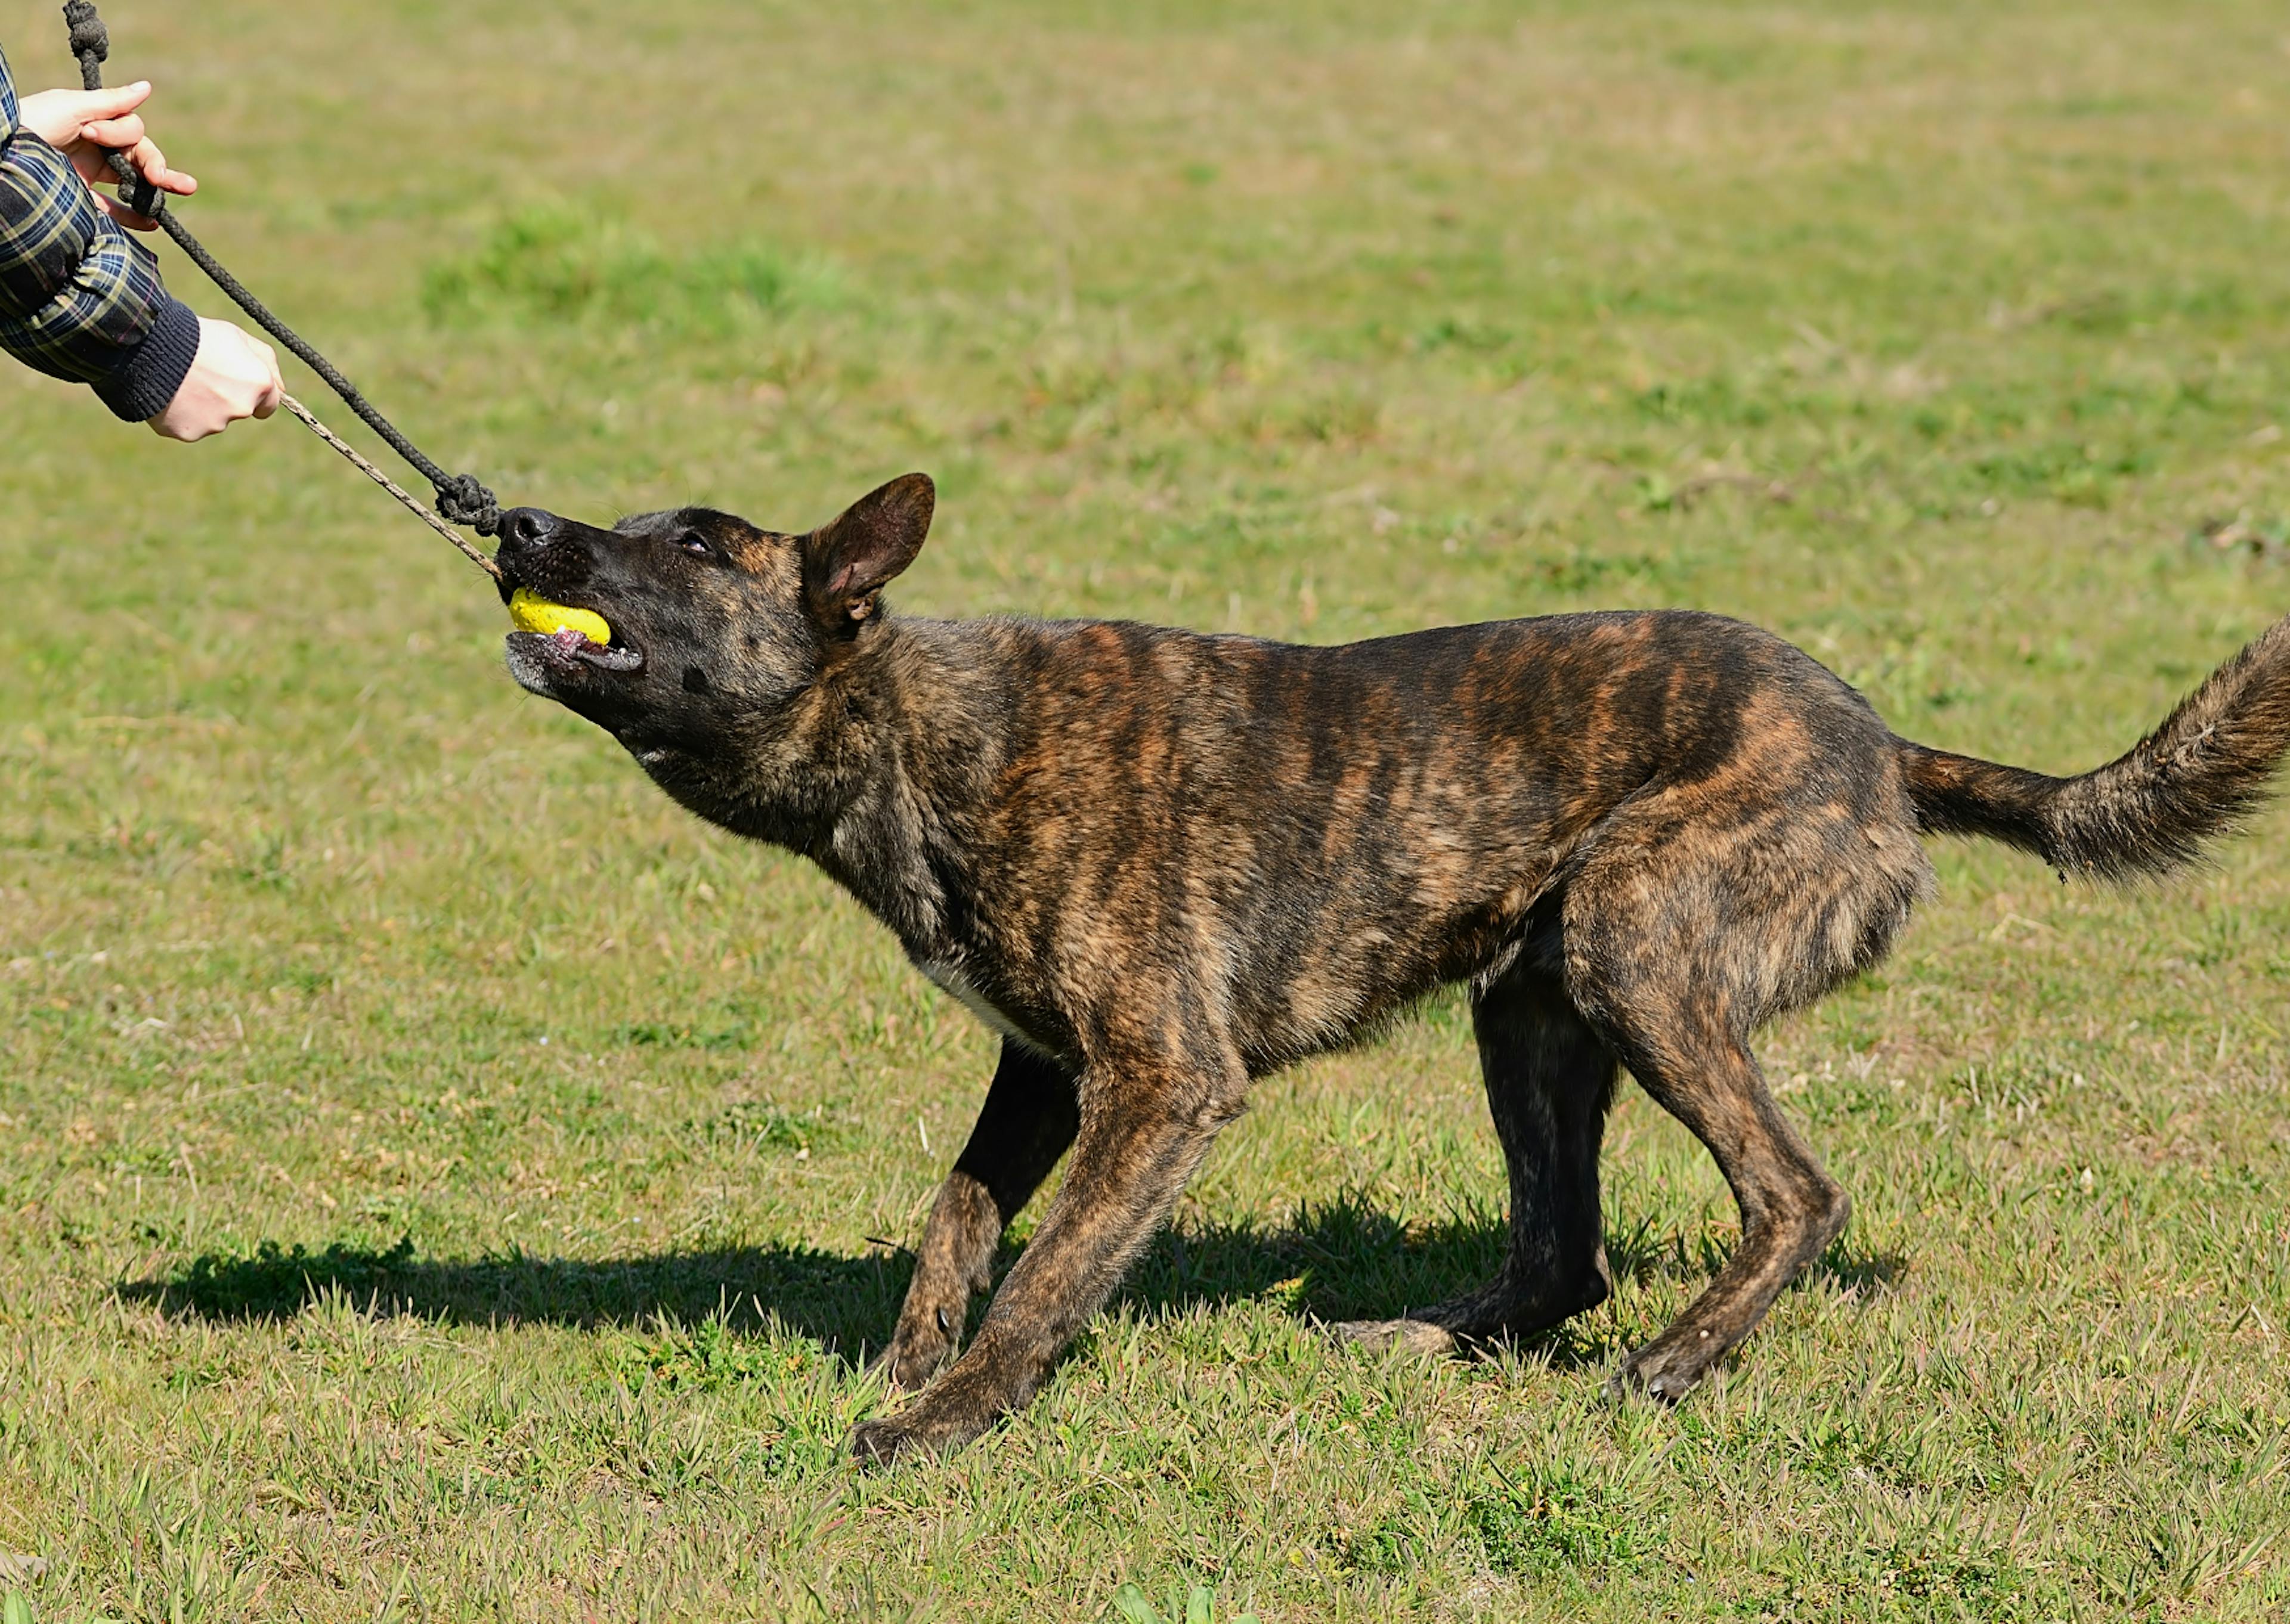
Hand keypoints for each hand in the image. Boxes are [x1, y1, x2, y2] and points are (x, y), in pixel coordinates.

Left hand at [15, 81, 196, 228]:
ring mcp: (90, 177)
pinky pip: (114, 212)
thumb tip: (147, 87)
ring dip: (158, 190)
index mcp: (94, 124)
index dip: (120, 133)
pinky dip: (135, 217)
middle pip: (140, 157)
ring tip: (185, 189)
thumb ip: (112, 103)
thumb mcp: (72, 107)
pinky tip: (152, 221)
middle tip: (167, 179)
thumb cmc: (33, 123)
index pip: (130, 131)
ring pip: (134, 185)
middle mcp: (96, 150)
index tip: (92, 134)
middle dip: (157, 165)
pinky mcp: (82, 203)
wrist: (2, 157)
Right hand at [148, 318, 282, 440]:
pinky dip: (179, 414)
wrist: (150, 343)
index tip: (238, 385)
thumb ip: (266, 362)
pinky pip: (187, 426)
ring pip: (213, 419)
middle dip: (225, 397)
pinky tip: (168, 394)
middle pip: (238, 410)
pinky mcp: (188, 432)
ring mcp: (214, 423)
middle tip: (201, 376)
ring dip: (201, 405)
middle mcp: (241, 408)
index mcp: (259, 384)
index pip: (269, 403)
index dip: (254, 394)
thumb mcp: (236, 336)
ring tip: (180, 381)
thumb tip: (282, 390)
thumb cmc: (195, 335)